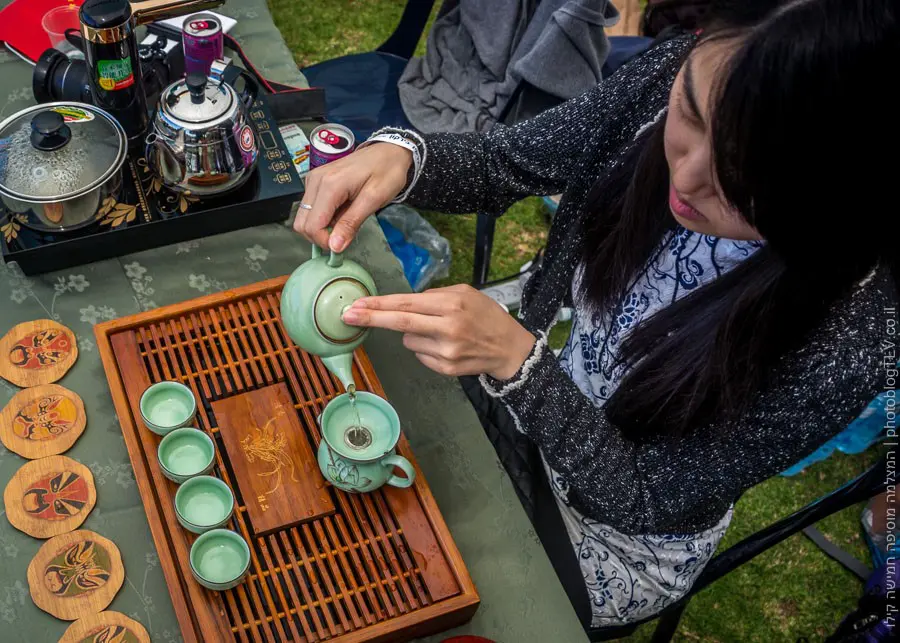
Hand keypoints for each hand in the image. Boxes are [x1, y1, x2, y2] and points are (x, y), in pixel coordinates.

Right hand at [294, 143, 412, 251]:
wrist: (388, 150)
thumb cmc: (386, 172)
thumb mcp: (374, 200)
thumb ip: (351, 223)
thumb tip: (335, 246)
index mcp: (330, 185)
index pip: (312, 226)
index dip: (325, 241)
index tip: (343, 244)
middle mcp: (316, 181)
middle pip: (302, 223)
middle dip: (320, 236)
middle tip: (344, 234)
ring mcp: (314, 180)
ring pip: (304, 217)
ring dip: (322, 226)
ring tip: (345, 219)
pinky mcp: (316, 181)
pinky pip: (311, 207)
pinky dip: (324, 216)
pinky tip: (342, 210)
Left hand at [341, 285, 535, 379]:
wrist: (509, 348)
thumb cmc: (485, 315)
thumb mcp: (465, 294)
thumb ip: (434, 296)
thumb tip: (400, 304)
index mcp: (452, 304)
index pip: (406, 304)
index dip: (379, 305)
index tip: (357, 304)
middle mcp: (448, 328)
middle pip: (400, 324)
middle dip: (372, 319)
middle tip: (348, 315)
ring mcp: (446, 352)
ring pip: (409, 340)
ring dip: (414, 334)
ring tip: (439, 331)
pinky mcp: (446, 368)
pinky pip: (420, 355)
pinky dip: (425, 348)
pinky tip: (445, 345)